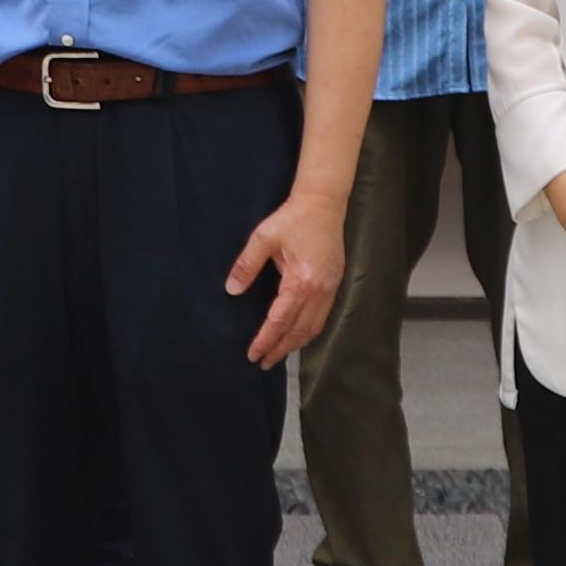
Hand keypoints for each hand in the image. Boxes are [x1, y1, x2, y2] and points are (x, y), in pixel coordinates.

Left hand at [222, 182, 344, 370]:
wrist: (324, 203)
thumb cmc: (292, 218)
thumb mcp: (263, 238)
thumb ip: (246, 266)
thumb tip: (231, 290)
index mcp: (300, 281)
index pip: (280, 321)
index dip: (265, 340)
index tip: (252, 354)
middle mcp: (318, 291)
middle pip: (298, 331)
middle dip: (280, 349)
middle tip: (263, 362)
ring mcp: (330, 289)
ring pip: (313, 327)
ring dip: (295, 344)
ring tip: (278, 354)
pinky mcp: (335, 284)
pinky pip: (322, 317)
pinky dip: (308, 331)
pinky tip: (297, 335)